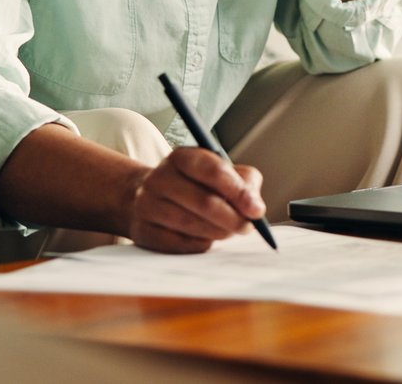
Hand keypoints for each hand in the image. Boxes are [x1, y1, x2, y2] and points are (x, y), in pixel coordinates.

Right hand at [125, 147, 265, 253]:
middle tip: (248, 227)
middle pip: (204, 202)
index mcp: (181, 157)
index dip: (238, 191)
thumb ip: (244, 182)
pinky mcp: (144, 231)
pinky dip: (201, 244)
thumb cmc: (195, 185)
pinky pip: (181, 244)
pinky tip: (205, 237)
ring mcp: (147, 205)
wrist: (150, 198)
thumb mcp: (221, 171)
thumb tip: (255, 206)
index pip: (213, 170)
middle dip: (233, 218)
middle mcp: (160, 178)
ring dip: (219, 232)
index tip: (256, 211)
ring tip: (228, 231)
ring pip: (193, 225)